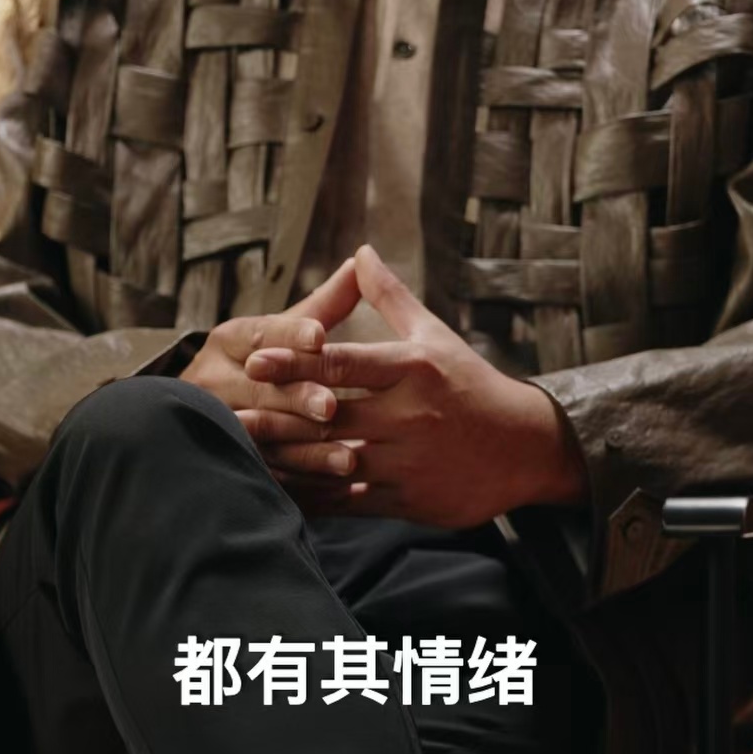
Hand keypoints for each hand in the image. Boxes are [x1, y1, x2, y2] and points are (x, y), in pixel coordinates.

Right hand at [180, 257, 363, 478]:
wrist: (205, 413)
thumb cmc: (263, 362)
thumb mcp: (285, 331)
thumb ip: (324, 305)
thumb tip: (361, 260)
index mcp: (229, 340)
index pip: (260, 333)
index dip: (289, 335)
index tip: (319, 337)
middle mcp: (213, 379)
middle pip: (259, 388)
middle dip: (297, 396)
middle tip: (333, 405)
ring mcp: (215, 423)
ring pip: (262, 435)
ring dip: (305, 448)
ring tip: (348, 457)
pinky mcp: (229, 462)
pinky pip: (266, 473)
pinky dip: (302, 482)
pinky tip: (336, 490)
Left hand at [244, 244, 588, 527]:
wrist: (523, 446)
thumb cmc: (469, 383)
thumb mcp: (433, 335)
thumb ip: (389, 296)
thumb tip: (361, 252)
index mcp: (412, 368)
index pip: (344, 361)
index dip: (297, 359)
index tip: (256, 356)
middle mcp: (409, 414)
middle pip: (331, 415)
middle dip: (278, 413)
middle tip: (230, 408)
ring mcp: (408, 460)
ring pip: (336, 462)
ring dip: (289, 457)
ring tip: (244, 451)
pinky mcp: (409, 500)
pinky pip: (351, 500)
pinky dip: (315, 495)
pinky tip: (282, 489)